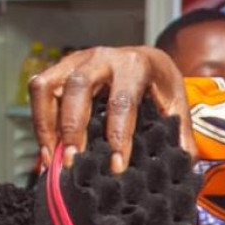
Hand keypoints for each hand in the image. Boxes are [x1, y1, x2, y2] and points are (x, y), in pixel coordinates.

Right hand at [29, 46, 195, 172]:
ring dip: (47, 125)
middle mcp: (102, 57)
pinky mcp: (60, 69)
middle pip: (78, 88)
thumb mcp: (176, 106)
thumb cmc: (160, 86)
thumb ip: (180, 136)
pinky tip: (48, 152)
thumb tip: (185, 167)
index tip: (116, 166)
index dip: (118, 135)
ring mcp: (76, 60)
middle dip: (73, 128)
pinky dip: (39, 122)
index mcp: (135, 64)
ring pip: (49, 86)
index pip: (123, 101)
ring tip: (54, 161)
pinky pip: (39, 91)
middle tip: (74, 163)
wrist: (146, 60)